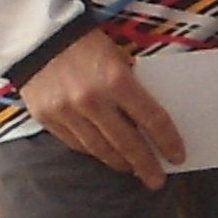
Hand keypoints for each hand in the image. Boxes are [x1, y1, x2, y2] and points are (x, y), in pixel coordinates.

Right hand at [18, 29, 185, 188]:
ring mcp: (66, 112)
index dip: (167, 141)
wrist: (40, 37)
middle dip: (144, 165)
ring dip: (119, 163)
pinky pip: (75, 143)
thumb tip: (151, 120)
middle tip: (156, 180)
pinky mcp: (46, 118)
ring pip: (98, 149)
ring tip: (132, 170)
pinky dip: (93, 151)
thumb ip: (133, 88)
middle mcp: (91, 100)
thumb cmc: (88, 44)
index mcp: (117, 80)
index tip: (177, 157)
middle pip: (126, 143)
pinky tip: (105, 155)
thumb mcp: (120, 58)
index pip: (151, 119)